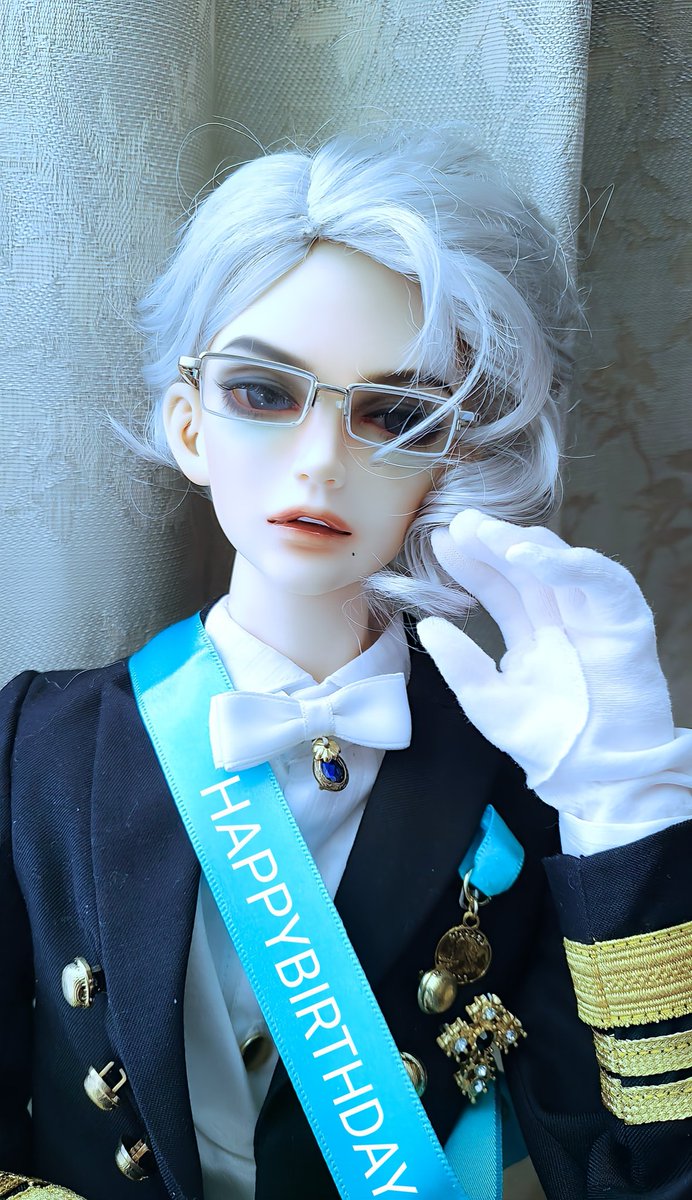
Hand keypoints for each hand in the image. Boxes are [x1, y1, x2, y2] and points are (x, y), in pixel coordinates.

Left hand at [417, 509, 691, 821]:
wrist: (598, 775)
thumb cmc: (548, 743)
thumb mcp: (487, 701)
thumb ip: (459, 663)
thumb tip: (427, 624)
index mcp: (533, 636)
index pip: (499, 588)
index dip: (472, 563)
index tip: (440, 541)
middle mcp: (563, 619)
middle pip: (525, 569)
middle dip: (491, 542)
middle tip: (459, 522)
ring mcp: (594, 617)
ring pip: (559, 564)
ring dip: (522, 543)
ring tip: (483, 532)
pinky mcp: (625, 620)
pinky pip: (601, 580)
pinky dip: (567, 563)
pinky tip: (527, 554)